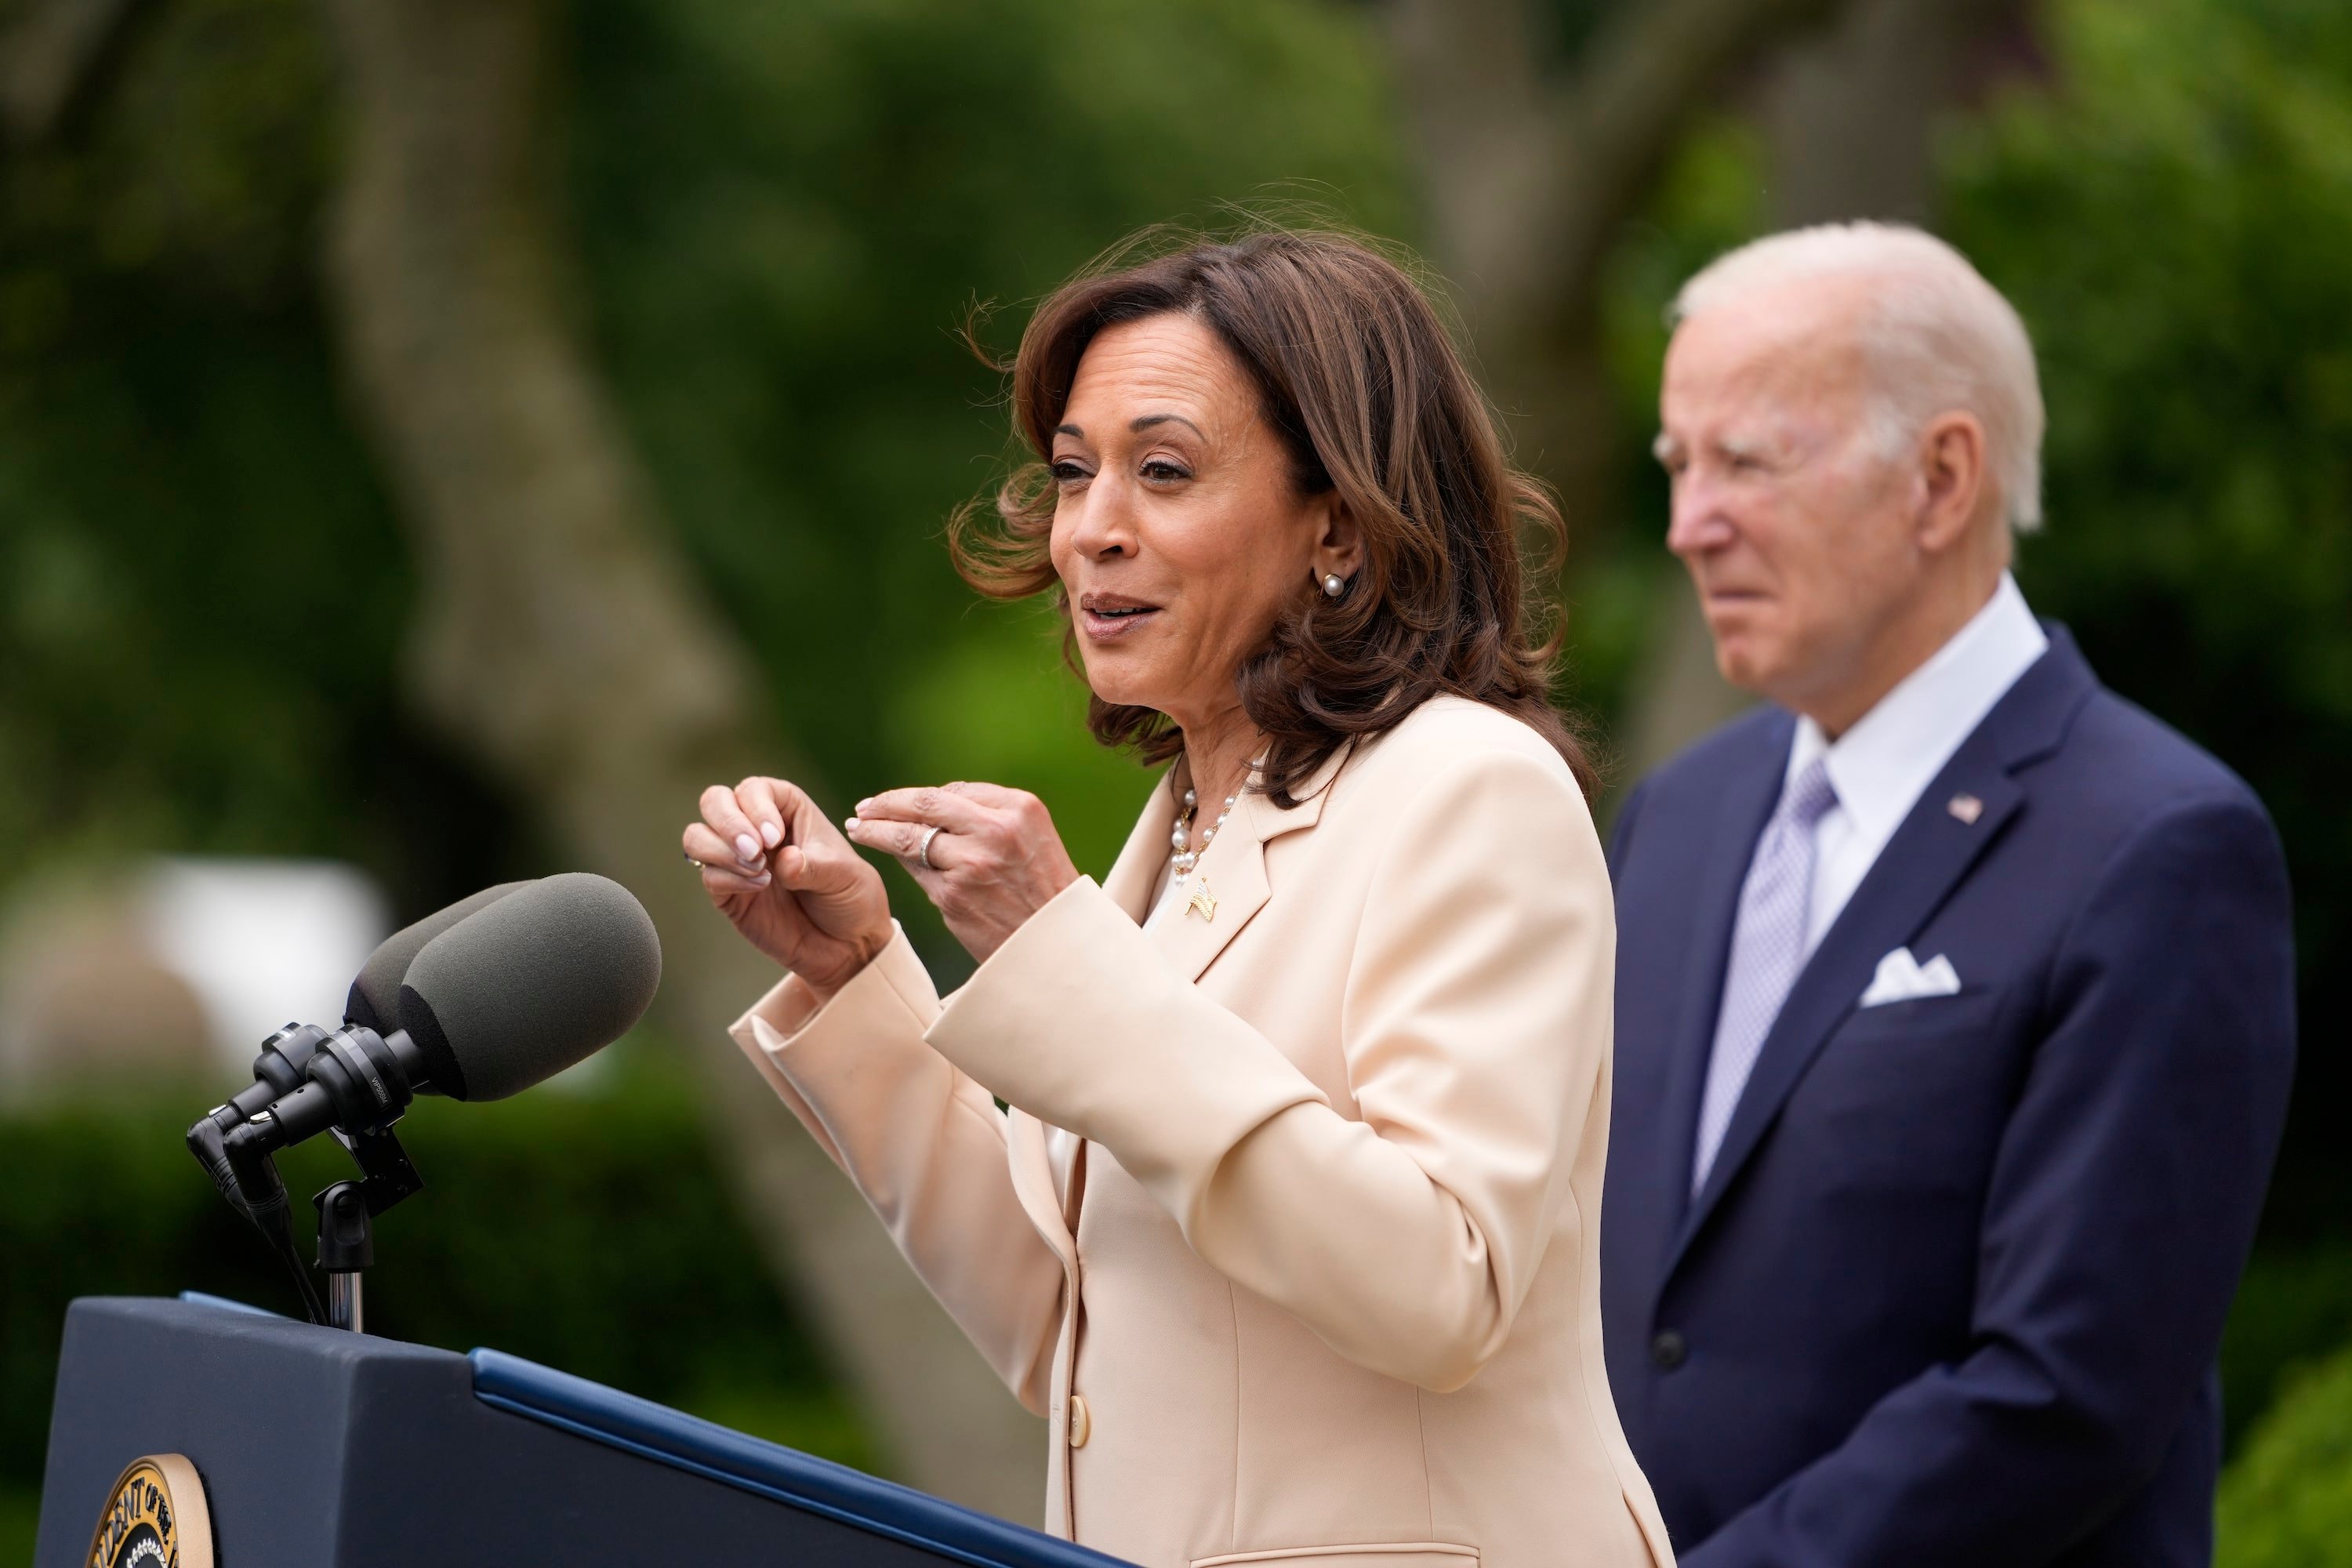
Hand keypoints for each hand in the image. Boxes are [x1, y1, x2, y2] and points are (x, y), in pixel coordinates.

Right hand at [686, 777, 892, 1000]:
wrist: (848, 946)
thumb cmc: (851, 898)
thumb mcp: (846, 876)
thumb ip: (814, 866)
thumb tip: (783, 860)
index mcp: (788, 810)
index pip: (754, 789)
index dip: (757, 807)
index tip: (776, 837)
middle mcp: (757, 829)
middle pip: (715, 801)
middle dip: (728, 821)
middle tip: (755, 851)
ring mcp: (739, 861)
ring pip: (698, 836)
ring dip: (720, 849)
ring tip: (759, 870)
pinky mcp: (729, 893)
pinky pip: (708, 876)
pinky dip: (728, 879)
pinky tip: (760, 888)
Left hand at [847, 782, 1079, 964]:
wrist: (1056, 945)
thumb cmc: (1044, 892)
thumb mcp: (1033, 840)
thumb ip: (990, 818)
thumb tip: (930, 807)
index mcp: (1021, 808)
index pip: (955, 791)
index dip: (920, 796)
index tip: (897, 799)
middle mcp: (995, 829)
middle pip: (925, 804)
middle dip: (887, 803)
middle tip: (864, 808)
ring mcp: (971, 862)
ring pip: (909, 837)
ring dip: (876, 831)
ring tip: (858, 828)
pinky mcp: (952, 895)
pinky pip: (916, 870)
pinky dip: (900, 862)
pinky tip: (887, 857)